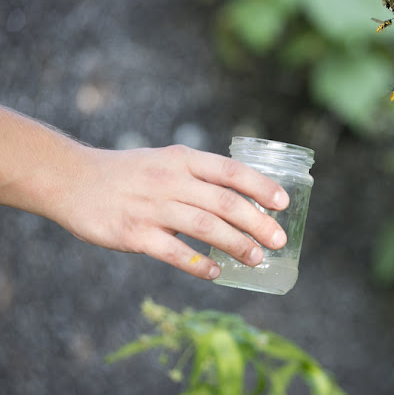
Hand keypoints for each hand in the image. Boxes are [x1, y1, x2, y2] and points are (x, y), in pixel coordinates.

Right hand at [54, 144, 288, 279]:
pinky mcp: (134, 234)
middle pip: (224, 203)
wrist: (71, 180)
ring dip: (236, 244)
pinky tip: (217, 272)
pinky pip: (174, 252)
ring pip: (205, 227)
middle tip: (278, 241)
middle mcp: (170, 180)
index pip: (230, 171)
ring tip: (256, 259)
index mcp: (182, 160)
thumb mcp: (165, 160)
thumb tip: (241, 199)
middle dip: (257, 223)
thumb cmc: (127, 173)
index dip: (260, 187)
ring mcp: (152, 207)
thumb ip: (198, 176)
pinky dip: (199, 264)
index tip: (282, 203)